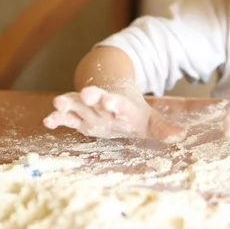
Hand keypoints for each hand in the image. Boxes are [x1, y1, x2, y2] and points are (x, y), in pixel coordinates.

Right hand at [43, 85, 185, 142]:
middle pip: (96, 100)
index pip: (119, 102)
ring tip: (57, 104)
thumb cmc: (134, 112)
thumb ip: (163, 128)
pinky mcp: (78, 116)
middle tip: (87, 93)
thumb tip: (182, 136)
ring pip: (77, 104)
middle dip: (91, 97)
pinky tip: (48, 122)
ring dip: (68, 104)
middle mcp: (103, 105)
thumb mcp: (150, 120)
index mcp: (122, 105)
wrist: (114, 93)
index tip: (110, 99)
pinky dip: (57, 119)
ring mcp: (89, 109)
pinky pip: (66, 117)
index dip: (114, 101)